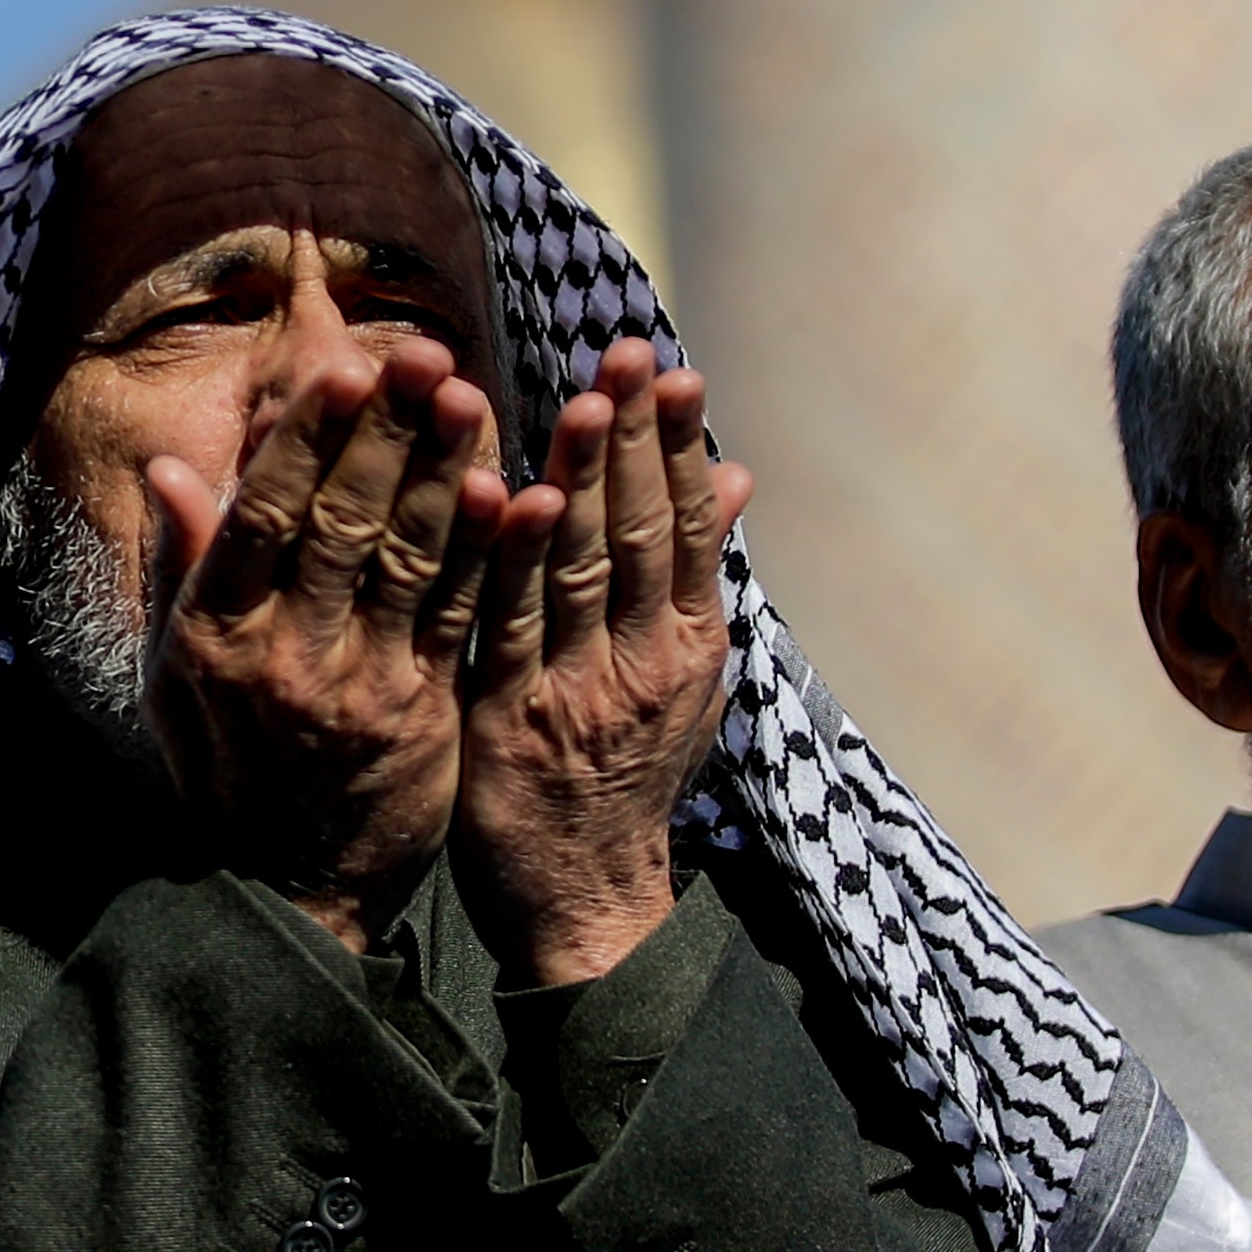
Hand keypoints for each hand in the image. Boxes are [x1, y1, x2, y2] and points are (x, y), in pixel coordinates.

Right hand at [146, 337, 503, 948]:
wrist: (291, 887)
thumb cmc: (227, 765)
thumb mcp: (176, 674)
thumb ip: (186, 567)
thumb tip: (170, 466)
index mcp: (216, 635)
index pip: (262, 517)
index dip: (305, 441)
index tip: (340, 369)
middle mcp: (285, 656)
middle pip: (342, 523)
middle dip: (385, 432)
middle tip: (422, 354)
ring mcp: (359, 687)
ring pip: (411, 560)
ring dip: (444, 471)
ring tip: (470, 396)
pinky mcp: (425, 714)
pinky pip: (461, 616)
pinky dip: (488, 551)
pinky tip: (516, 491)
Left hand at [452, 341, 751, 988]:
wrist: (585, 896)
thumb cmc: (627, 772)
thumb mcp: (685, 675)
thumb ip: (699, 574)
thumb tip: (737, 473)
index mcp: (690, 643)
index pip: (691, 525)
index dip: (681, 446)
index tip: (675, 371)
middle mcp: (648, 660)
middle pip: (645, 530)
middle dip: (638, 438)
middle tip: (629, 355)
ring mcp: (584, 688)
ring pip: (586, 565)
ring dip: (585, 478)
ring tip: (586, 402)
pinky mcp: (516, 716)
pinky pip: (515, 623)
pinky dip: (517, 558)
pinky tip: (514, 497)